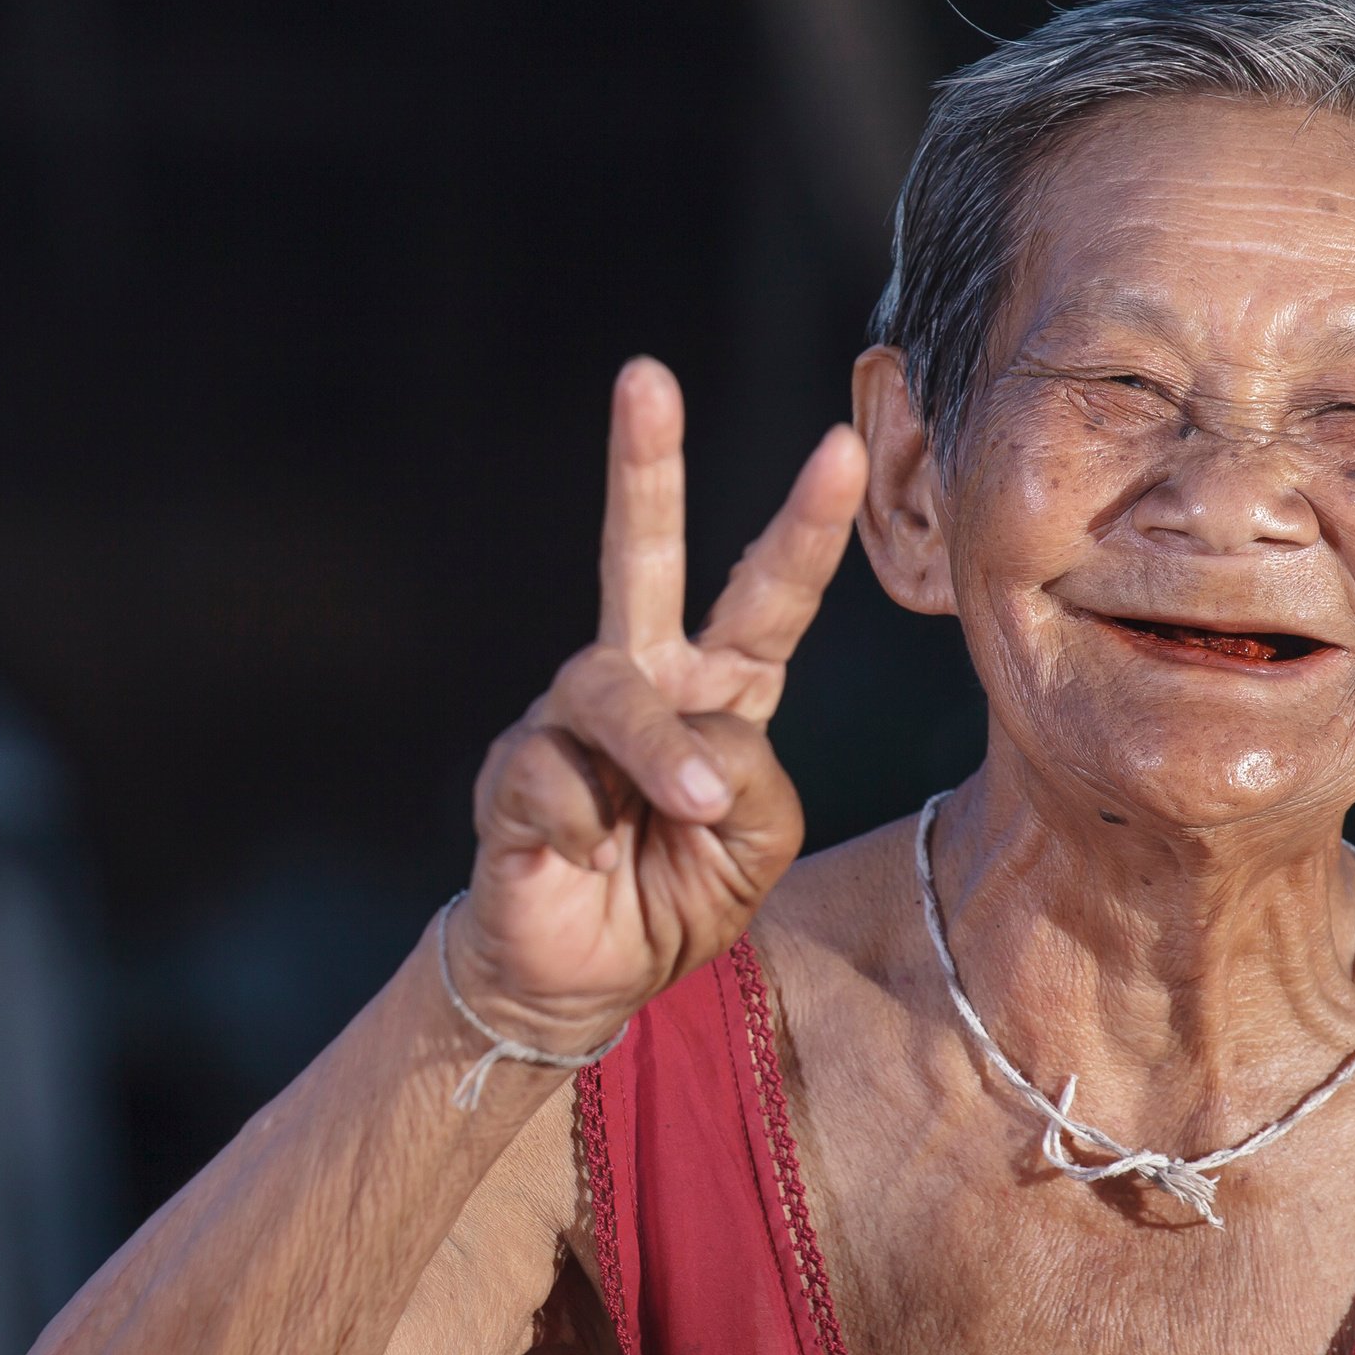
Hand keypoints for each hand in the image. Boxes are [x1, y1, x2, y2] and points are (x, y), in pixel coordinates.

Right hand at [455, 357, 867, 1042]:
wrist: (582, 979)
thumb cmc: (676, 894)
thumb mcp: (757, 845)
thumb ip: (755, 781)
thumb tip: (696, 742)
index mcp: (719, 690)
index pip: (768, 595)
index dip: (804, 524)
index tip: (843, 445)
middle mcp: (640, 681)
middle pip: (639, 555)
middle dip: (643, 463)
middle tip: (646, 375)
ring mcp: (568, 721)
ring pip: (614, 691)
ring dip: (659, 754)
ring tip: (689, 811)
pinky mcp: (512, 773)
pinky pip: (555, 776)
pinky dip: (587, 828)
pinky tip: (589, 857)